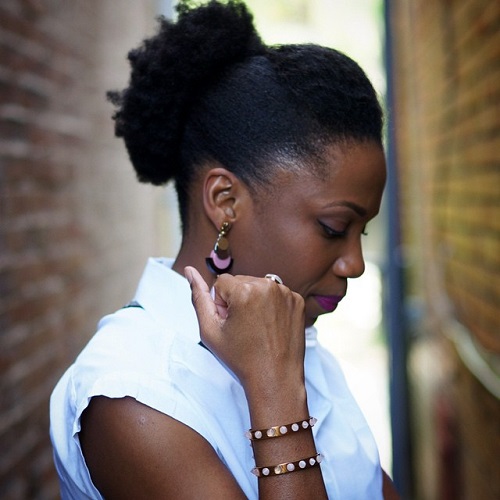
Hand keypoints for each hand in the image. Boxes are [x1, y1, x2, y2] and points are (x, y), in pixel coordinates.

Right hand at [184, 266, 306, 393]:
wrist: (275, 378)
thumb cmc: (242, 357)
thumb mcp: (210, 330)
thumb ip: (198, 297)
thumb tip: (189, 271)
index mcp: (245, 290)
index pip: (221, 282)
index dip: (221, 305)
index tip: (231, 324)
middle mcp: (268, 285)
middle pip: (241, 282)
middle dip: (238, 300)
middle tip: (244, 327)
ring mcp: (286, 292)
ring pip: (258, 286)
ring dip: (254, 301)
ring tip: (257, 327)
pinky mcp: (297, 300)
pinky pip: (276, 293)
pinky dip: (271, 305)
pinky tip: (271, 325)